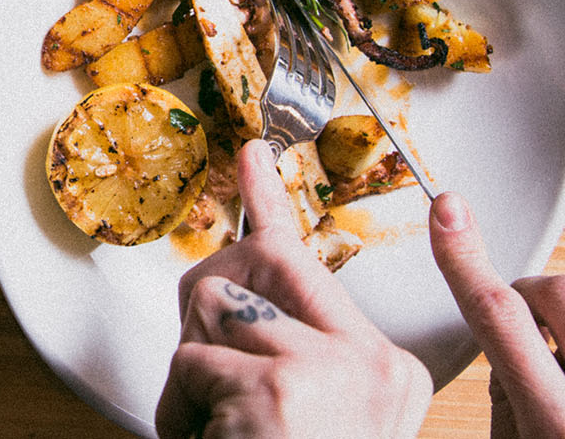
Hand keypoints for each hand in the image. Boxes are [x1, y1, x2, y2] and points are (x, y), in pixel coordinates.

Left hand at [155, 139, 431, 438]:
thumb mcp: (315, 409)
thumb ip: (289, 348)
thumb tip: (225, 296)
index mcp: (385, 368)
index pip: (310, 262)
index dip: (268, 200)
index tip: (252, 154)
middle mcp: (370, 361)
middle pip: (256, 260)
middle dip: (210, 303)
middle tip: (209, 376)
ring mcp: (327, 368)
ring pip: (213, 305)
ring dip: (194, 373)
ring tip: (222, 427)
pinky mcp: (278, 388)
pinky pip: (188, 361)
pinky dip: (179, 411)